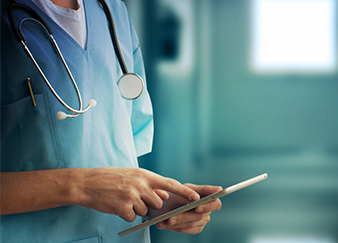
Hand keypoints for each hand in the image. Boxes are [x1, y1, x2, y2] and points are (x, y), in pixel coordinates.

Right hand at [74, 167, 199, 221]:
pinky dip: (126, 215)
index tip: (196, 197)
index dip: (184, 192)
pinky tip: (117, 205)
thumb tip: (164, 195)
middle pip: (158, 202)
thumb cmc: (110, 178)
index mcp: (144, 174)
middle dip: (150, 204)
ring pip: (144, 211)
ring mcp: (131, 196)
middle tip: (135, 198)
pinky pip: (132, 217)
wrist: (87, 183)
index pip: (169, 184)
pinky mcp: (123, 207)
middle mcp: (140, 184)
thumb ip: (149, 184)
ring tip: (122, 199)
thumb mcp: (132, 175)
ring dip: (136, 209)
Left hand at [154, 184, 222, 233]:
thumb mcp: (183, 187)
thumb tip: (218, 189)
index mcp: (208, 197)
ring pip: (192, 224)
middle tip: (171, 218)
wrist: (166, 201)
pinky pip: (187, 229)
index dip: (208, 206)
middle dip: (184, 216)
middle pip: (200, 215)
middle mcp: (208, 209)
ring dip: (177, 222)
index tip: (197, 207)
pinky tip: (166, 224)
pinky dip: (176, 227)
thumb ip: (195, 190)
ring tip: (165, 221)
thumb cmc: (177, 191)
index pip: (216, 203)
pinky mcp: (196, 227)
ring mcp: (203, 219)